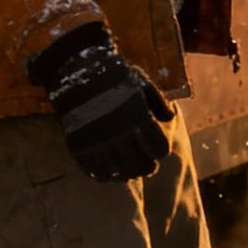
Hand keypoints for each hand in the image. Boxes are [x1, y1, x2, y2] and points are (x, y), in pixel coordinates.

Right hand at [27, 23, 173, 182]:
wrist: (79, 73)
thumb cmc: (115, 76)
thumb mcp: (142, 83)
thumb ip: (159, 102)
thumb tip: (169, 119)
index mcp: (139, 116)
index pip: (159, 148)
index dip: (161, 150)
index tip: (157, 148)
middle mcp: (120, 133)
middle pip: (141, 166)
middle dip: (148, 166)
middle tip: (148, 165)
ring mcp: (99, 143)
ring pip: (120, 173)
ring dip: (128, 174)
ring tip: (129, 169)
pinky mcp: (80, 148)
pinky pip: (96, 173)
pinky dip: (105, 175)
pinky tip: (110, 170)